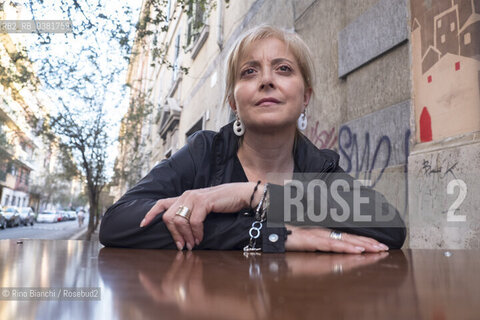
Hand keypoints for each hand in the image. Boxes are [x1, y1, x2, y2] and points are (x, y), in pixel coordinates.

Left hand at [140, 182, 262, 249]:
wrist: (240, 194)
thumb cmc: (223, 203)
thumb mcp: (203, 207)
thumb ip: (191, 214)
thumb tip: (182, 232)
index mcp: (184, 196)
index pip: (161, 203)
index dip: (151, 214)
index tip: (142, 225)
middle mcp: (186, 195)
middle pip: (169, 217)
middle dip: (173, 234)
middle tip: (182, 246)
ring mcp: (195, 197)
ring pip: (179, 221)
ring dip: (185, 236)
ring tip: (192, 245)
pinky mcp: (204, 202)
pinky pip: (194, 222)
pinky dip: (196, 233)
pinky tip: (200, 238)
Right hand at [285, 225, 389, 252]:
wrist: (273, 230)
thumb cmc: (288, 234)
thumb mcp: (307, 239)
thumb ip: (319, 240)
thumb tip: (331, 243)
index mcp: (324, 233)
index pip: (348, 237)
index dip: (363, 240)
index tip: (377, 245)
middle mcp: (324, 233)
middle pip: (350, 238)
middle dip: (369, 244)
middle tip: (384, 249)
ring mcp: (319, 236)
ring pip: (345, 241)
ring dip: (362, 245)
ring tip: (376, 250)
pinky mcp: (312, 240)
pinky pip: (332, 245)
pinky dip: (346, 247)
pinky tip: (357, 250)